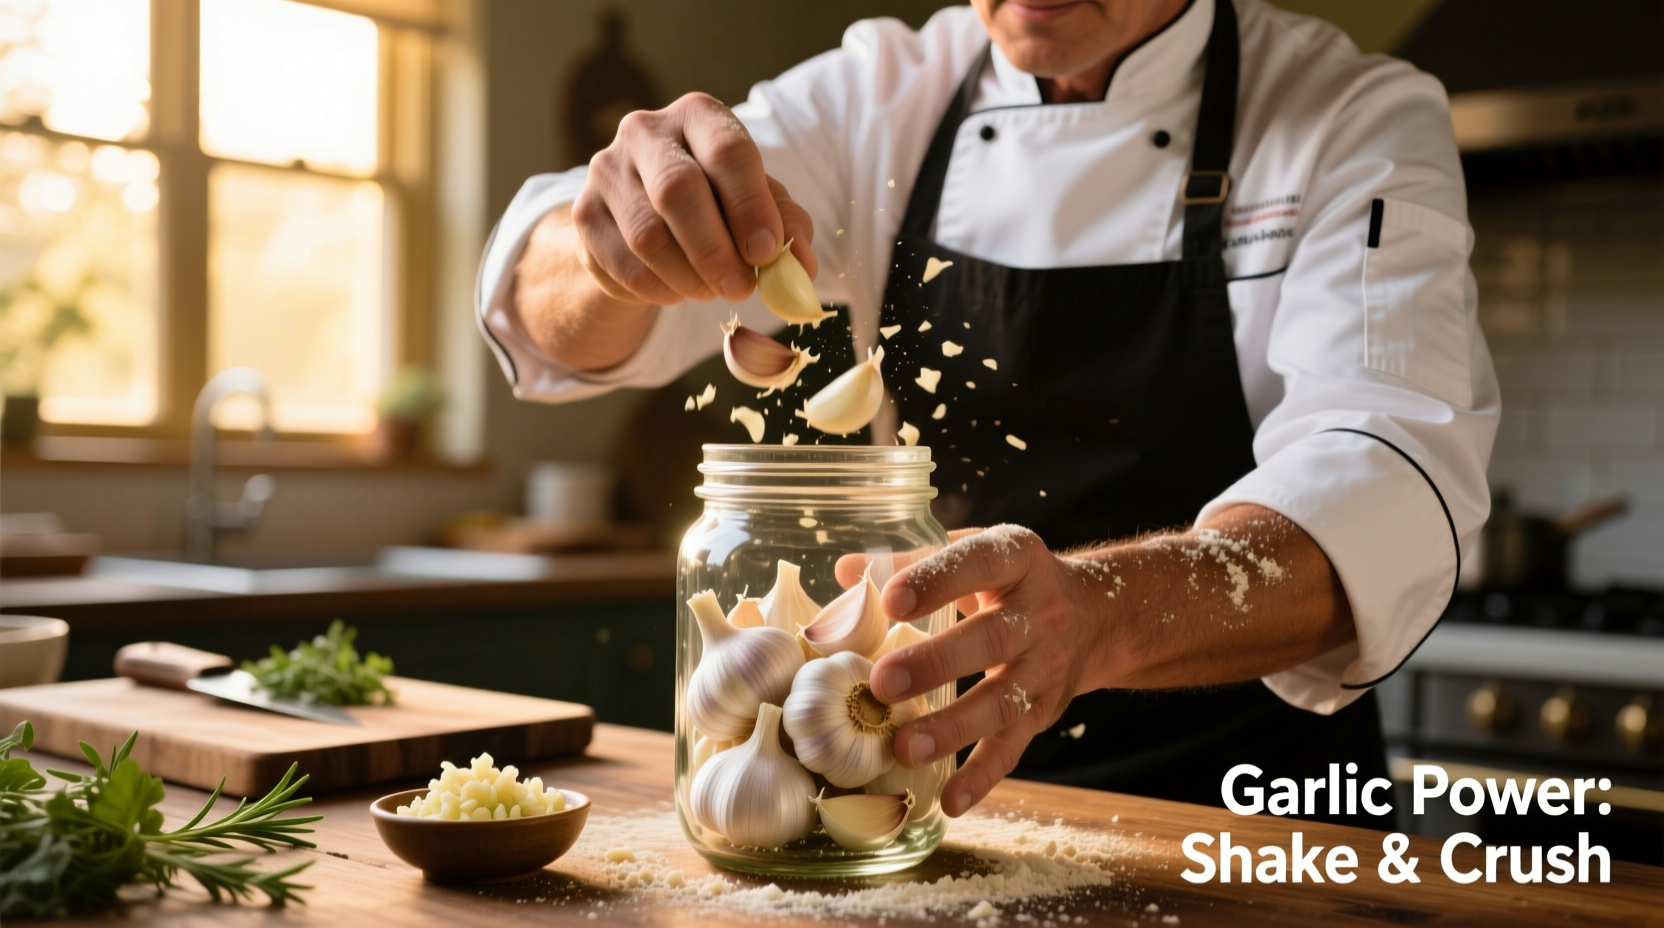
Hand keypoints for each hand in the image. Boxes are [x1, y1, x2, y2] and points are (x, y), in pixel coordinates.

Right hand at [571, 92, 816, 306]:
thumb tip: (800, 266)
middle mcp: (646, 130)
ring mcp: (607, 169)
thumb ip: (786, 228)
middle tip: (741, 287)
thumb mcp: (759, 207)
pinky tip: (679, 289)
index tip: (766, 253)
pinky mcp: (585, 213)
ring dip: (690, 275)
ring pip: (649, 235)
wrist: (645, 221)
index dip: (751, 205)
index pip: (728, 151)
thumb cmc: (716, 205)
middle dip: (716, 248)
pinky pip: (626, 265)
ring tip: (712, 289)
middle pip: (678, 189)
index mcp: (699, 115)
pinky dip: (661, 289)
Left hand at [868, 525, 1102, 817]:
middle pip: (991, 639)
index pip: (981, 563)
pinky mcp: (1045, 712)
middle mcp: (1041, 613)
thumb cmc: (1010, 581)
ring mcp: (1046, 667)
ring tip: (903, 748)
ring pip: (1003, 701)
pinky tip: (951, 800)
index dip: (938, 580)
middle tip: (883, 683)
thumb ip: (913, 560)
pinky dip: (983, 776)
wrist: (1093, 615)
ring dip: (953, 728)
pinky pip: (1015, 746)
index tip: (891, 600)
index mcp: (1018, 559)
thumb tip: (844, 571)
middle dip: (936, 663)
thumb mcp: (975, 553)